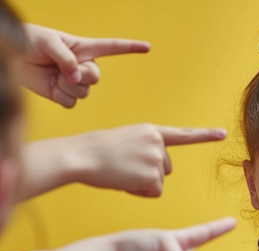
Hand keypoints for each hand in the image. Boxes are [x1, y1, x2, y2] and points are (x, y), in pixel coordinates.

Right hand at [19, 124, 227, 199]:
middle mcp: (158, 143)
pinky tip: (124, 181)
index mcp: (151, 131)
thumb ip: (146, 148)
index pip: (183, 134)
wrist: (81, 155)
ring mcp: (157, 159)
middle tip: (124, 167)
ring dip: (143, 183)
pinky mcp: (152, 176)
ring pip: (159, 182)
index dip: (205, 135)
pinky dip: (140, 192)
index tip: (223, 133)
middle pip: (166, 168)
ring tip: (121, 172)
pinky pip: (154, 192)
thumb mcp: (125, 140)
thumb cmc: (96, 150)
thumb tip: (156, 170)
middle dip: (149, 173)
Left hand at [21, 24, 149, 107]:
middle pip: (95, 77)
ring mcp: (73, 82)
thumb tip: (76, 77)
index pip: (112, 48)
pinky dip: (61, 97)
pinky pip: (71, 102)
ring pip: (83, 92)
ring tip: (54, 76)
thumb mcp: (49, 42)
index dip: (130, 47)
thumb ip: (66, 58)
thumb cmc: (30, 41)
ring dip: (68, 86)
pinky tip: (53, 87)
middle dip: (81, 75)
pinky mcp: (62, 95)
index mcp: (84, 49)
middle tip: (64, 69)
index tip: (147, 47)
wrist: (11, 58)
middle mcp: (82, 67)